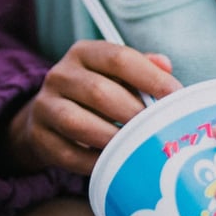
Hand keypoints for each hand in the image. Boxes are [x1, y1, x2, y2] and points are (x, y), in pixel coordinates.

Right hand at [1, 40, 179, 175]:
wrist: (47, 116)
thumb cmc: (95, 94)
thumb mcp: (115, 74)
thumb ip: (141, 67)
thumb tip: (165, 65)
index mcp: (83, 53)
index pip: (118, 58)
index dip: (150, 77)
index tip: (176, 96)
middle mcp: (60, 74)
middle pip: (98, 91)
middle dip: (133, 113)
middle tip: (158, 129)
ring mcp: (45, 106)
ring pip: (77, 122)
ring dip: (112, 138)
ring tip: (136, 147)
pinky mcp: (39, 136)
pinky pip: (68, 153)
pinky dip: (94, 162)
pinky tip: (114, 163)